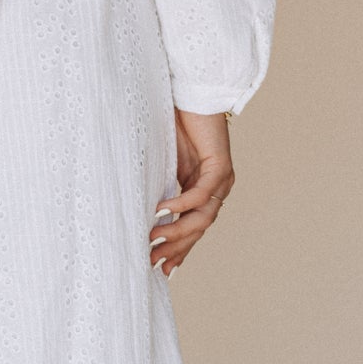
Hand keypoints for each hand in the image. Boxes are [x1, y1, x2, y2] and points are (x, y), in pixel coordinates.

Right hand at [150, 110, 234, 276]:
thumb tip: (141, 214)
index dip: (180, 250)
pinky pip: (200, 194)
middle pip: (199, 230)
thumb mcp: (163, 163)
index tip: (162, 269)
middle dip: (176, 248)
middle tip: (153, 261)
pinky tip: (162, 212)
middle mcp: (217, 189)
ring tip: (155, 239)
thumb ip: (159, 187)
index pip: (194, 229)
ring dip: (178, 231)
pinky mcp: (220, 165)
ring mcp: (221, 179)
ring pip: (203, 218)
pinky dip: (180, 205)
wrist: (189, 94)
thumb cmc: (174, 124)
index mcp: (204, 190)